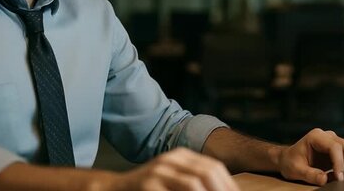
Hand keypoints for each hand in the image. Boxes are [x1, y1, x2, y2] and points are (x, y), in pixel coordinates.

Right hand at [110, 147, 239, 190]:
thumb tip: (226, 190)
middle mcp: (172, 159)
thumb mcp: (174, 182)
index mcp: (182, 156)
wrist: (114, 190)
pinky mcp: (147, 184)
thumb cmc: (149, 190)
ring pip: (194, 184)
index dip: (229, 185)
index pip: (214, 167)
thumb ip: (194, 184)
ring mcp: (159, 170)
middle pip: (208, 173)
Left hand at [270, 128, 343, 185]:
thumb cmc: (291, 162)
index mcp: (316, 136)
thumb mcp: (296, 170)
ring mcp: (336, 141)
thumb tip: (324, 179)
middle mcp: (328, 136)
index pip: (335, 147)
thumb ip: (310, 174)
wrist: (289, 159)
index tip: (339, 178)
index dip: (340, 163)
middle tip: (341, 180)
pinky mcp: (342, 150)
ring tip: (341, 179)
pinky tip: (342, 175)